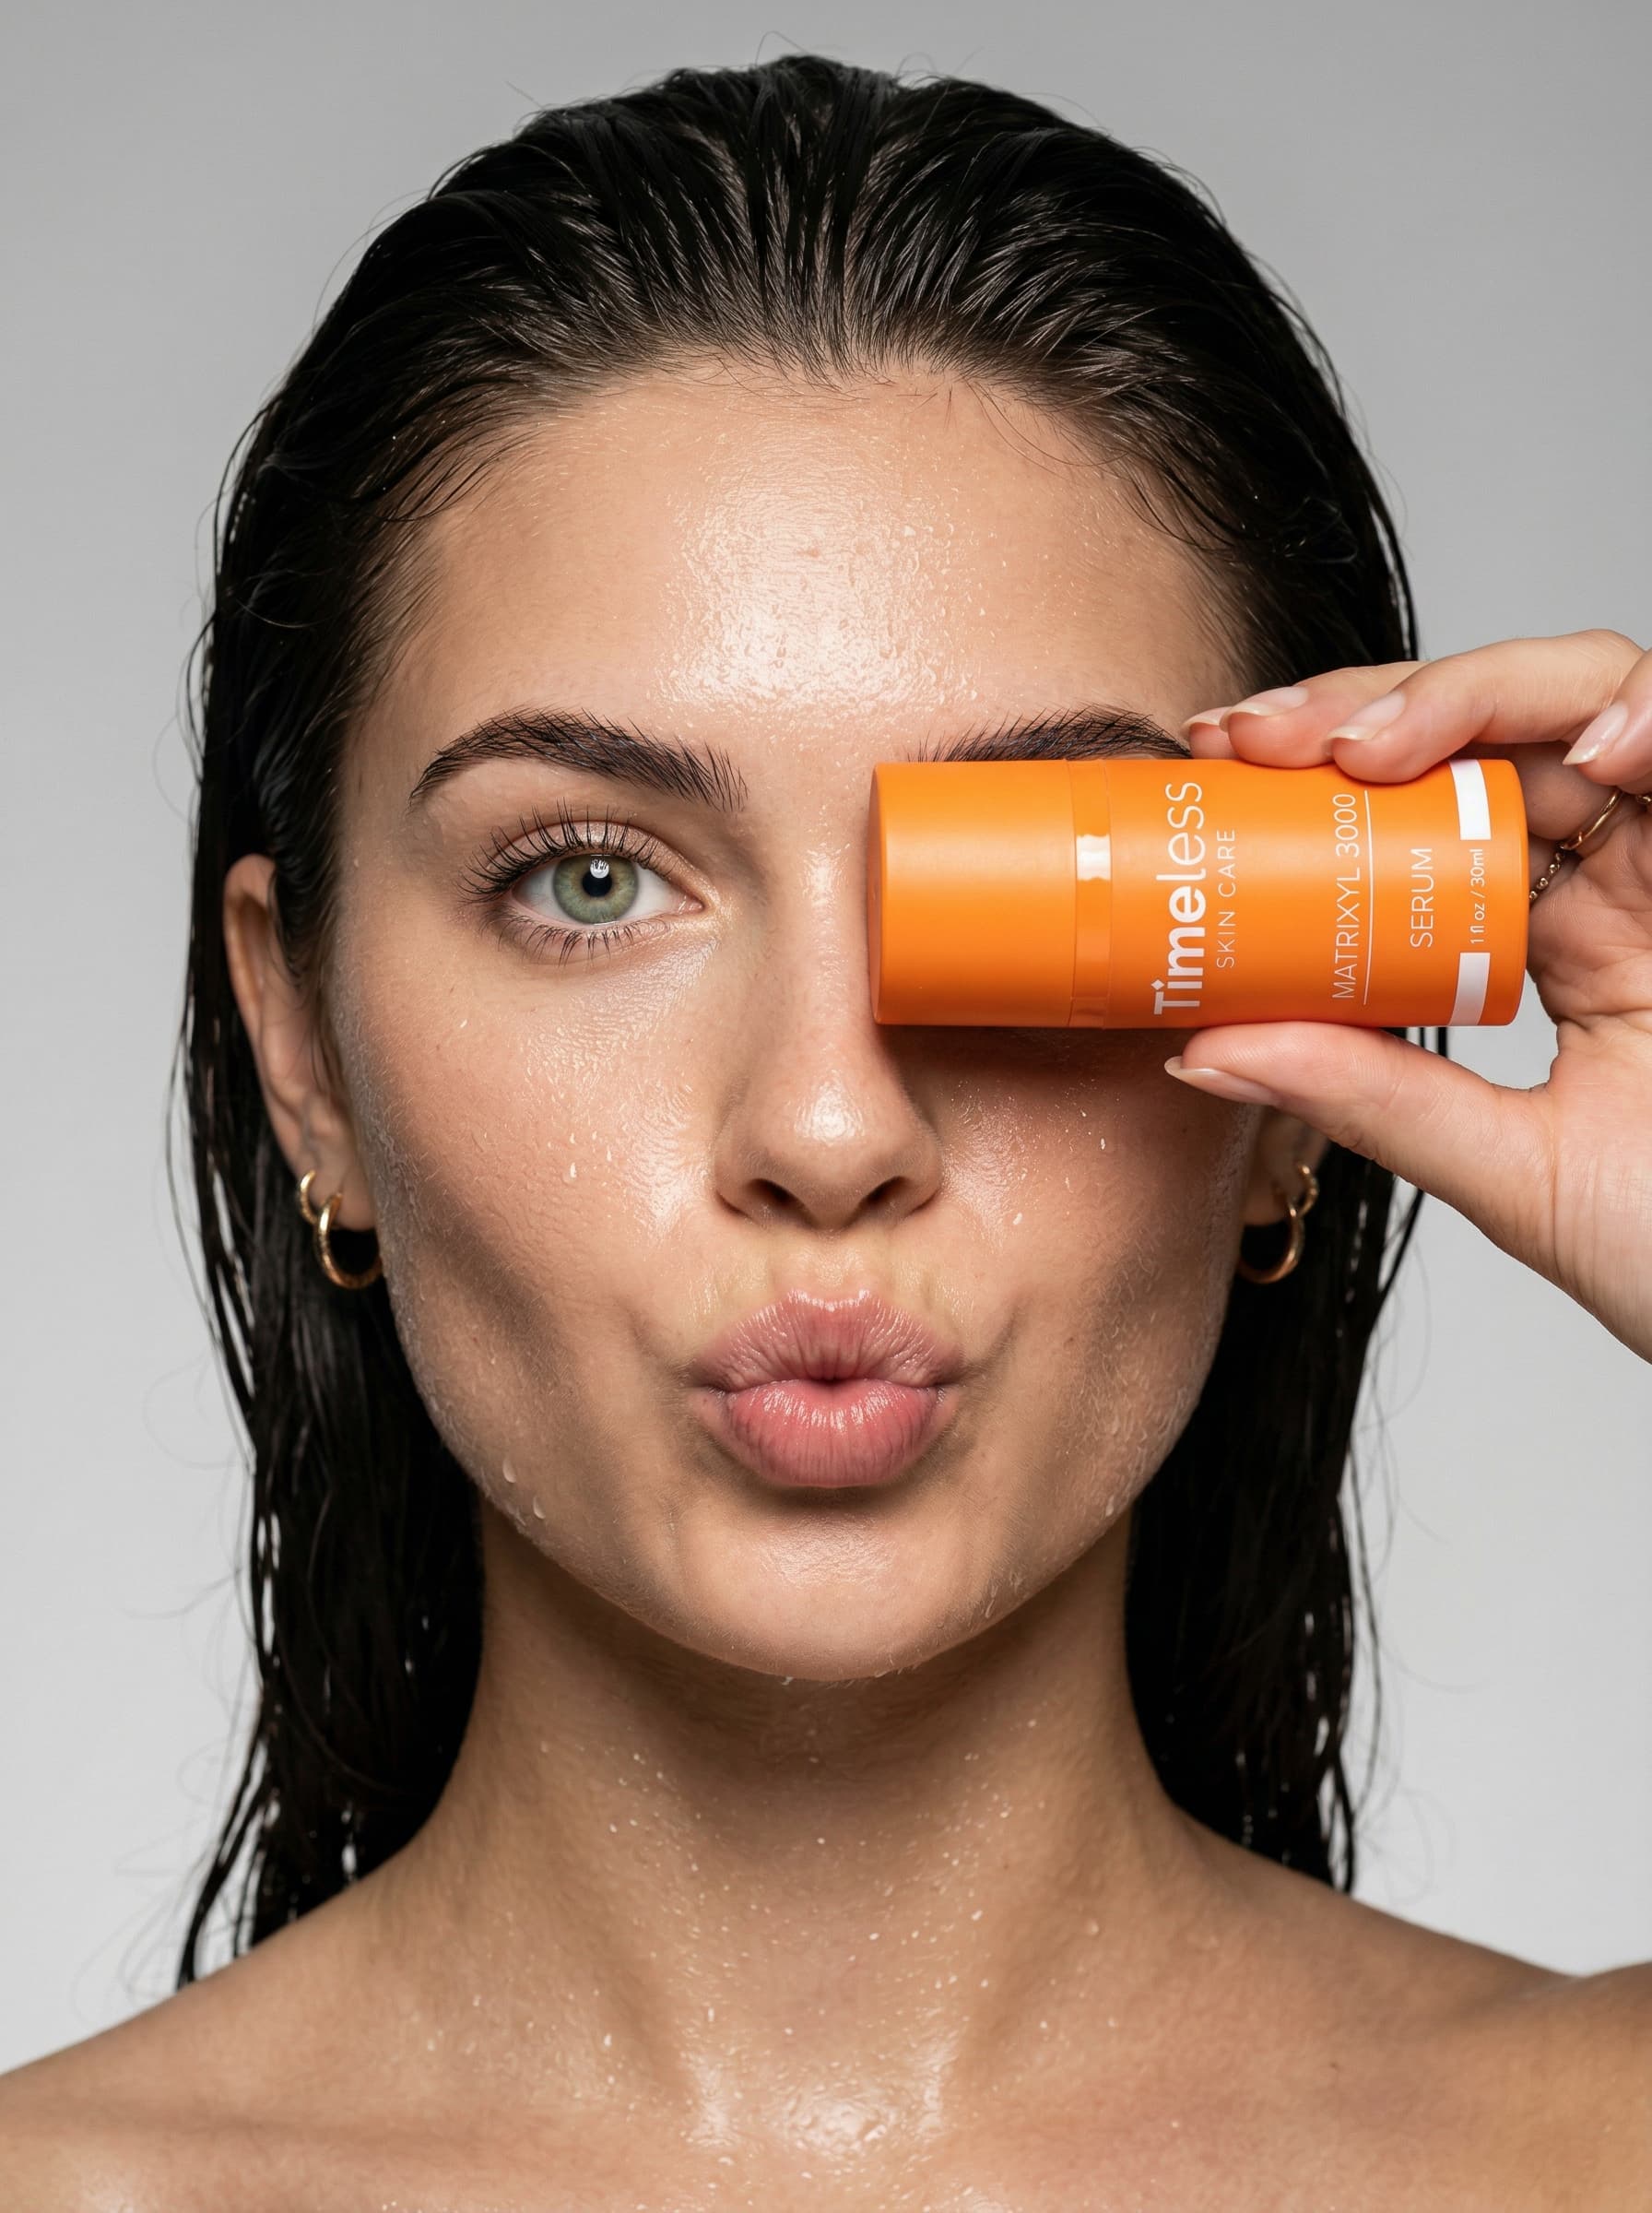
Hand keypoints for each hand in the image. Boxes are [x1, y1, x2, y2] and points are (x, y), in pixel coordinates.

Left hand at [1167, 629, 1651, 1360]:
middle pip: (1494, 729)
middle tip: (1257, 735)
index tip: (1220, 765)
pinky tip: (1595, 747)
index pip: (1435, 807)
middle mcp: (1624, 880)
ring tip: (1372, 746)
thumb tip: (1200, 1051)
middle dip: (1365, 706)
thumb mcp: (1509, 1171)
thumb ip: (1372, 1100)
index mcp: (1558, 939)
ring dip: (1476, 690)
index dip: (1329, 766)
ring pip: (1591, 695)